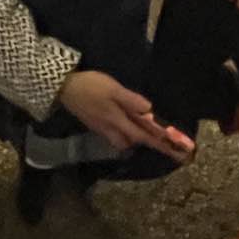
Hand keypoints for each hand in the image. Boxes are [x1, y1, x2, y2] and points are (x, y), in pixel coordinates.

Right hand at [58, 69, 190, 160]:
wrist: (64, 88)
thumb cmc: (91, 86)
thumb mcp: (113, 89)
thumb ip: (131, 100)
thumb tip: (149, 109)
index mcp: (117, 121)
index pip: (142, 136)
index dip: (159, 143)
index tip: (174, 152)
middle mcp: (110, 129)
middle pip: (131, 142)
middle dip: (145, 143)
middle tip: (160, 140)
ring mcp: (101, 128)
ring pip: (121, 140)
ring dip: (133, 138)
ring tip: (144, 132)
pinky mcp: (95, 124)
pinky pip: (113, 135)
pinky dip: (123, 133)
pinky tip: (125, 124)